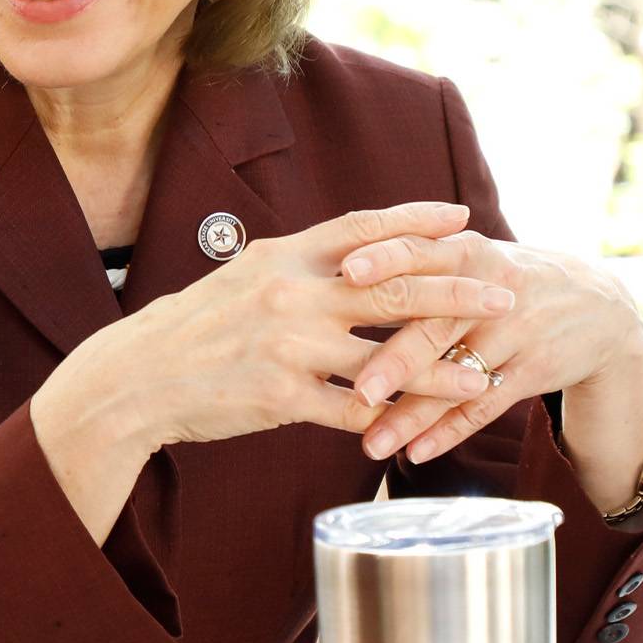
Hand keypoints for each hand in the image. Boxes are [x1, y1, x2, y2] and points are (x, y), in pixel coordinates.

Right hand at [35, 203, 513, 484]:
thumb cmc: (191, 330)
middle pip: (392, 287)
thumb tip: (350, 257)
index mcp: (280, 257)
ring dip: (444, 367)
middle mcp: (288, 293)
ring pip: (386, 355)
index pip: (362, 228)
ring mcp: (285, 346)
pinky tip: (425, 424)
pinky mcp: (279, 397)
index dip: (416, 221)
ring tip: (487, 373)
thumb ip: (296, 269)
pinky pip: (353, 408)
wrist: (136, 378)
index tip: (463, 218)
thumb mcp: (241, 280)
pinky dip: (392, 417)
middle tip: (506, 294)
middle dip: (457, 291)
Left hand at [342, 232, 642, 507]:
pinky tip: (415, 453)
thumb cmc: (502, 278)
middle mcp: (493, 291)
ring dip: (413, 415)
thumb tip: (327, 268)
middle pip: (438, 326)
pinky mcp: (535, 371)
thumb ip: (413, 259)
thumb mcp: (470, 255)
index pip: (423, 252)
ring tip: (372, 443)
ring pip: (456, 379)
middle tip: (357, 392)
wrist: (597, 305)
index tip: (346, 273)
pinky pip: (485, 407)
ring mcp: (517, 333)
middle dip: (396, 361)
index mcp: (468, 251)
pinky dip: (449, 432)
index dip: (387, 260)